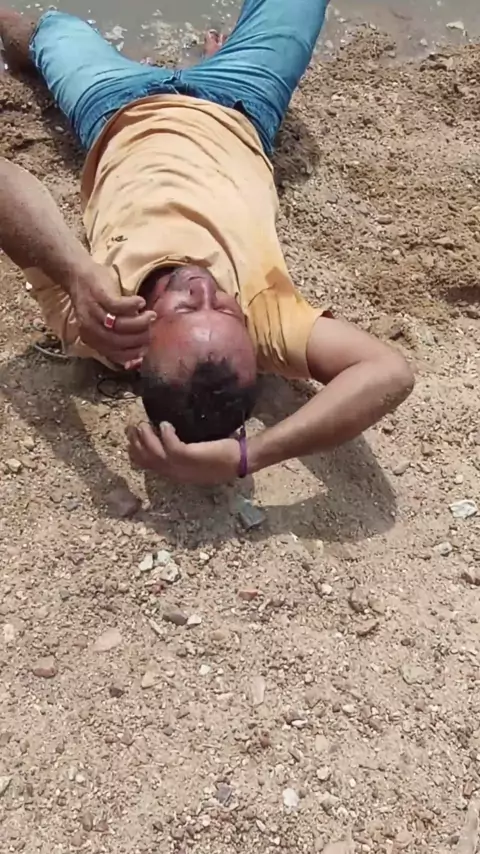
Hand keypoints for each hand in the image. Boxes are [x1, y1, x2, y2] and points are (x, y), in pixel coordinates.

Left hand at [71, 264, 155, 368]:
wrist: (77, 275)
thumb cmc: (95, 300)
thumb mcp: (101, 322)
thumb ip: (115, 336)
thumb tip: (139, 352)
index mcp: (91, 337)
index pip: (113, 353)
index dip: (132, 354)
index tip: (145, 349)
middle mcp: (90, 327)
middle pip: (118, 341)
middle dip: (139, 339)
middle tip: (151, 332)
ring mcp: (94, 311)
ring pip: (120, 325)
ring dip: (140, 323)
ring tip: (151, 316)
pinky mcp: (100, 295)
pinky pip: (119, 306)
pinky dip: (133, 306)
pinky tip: (141, 302)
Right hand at [126, 421, 240, 484]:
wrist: (241, 460)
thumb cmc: (222, 456)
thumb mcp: (197, 458)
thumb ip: (182, 451)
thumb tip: (167, 434)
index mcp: (175, 473)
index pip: (147, 465)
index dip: (135, 451)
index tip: (131, 436)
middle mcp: (175, 472)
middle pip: (146, 460)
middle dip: (135, 443)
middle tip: (132, 426)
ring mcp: (182, 466)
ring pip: (154, 453)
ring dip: (146, 438)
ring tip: (143, 423)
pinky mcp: (190, 456)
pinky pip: (170, 445)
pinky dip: (165, 434)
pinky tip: (165, 424)